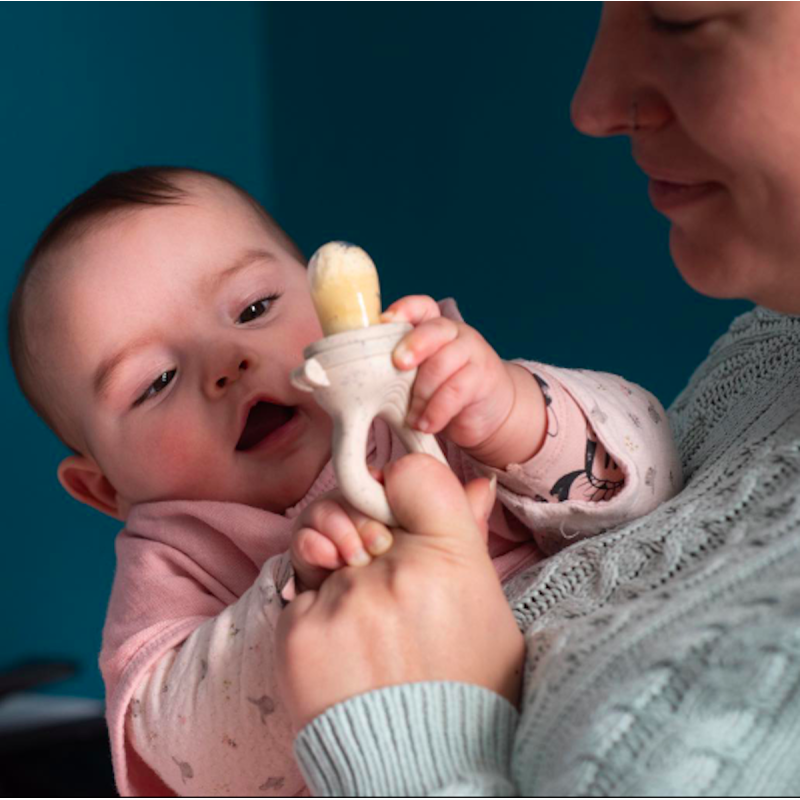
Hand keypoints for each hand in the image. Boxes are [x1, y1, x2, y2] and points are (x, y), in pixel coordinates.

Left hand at [276, 454, 525, 731]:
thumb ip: (469, 538)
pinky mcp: (299, 630)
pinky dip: (313, 610)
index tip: (394, 506)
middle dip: (358, 530)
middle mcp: (397, 570)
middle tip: (372, 567)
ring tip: (359, 615)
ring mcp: (344, 598)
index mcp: (452, 557)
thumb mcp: (486, 610)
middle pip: (354, 504)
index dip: (398, 484)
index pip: (412, 472)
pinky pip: (297, 590)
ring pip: (320, 545)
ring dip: (332, 569)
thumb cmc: (464, 688)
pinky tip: (341, 646)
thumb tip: (475, 483)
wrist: (424, 769)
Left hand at [382, 295, 545, 466]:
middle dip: (414, 345)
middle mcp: (455, 335)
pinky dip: (436, 411)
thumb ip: (397, 368)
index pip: (422, 307)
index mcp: (434, 328)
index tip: (385, 321)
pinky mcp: (482, 379)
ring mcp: (472, 354)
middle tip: (398, 364)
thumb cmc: (441, 390)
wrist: (487, 410)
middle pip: (435, 330)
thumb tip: (352, 377)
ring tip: (411, 417)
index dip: (405, 309)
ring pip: (443, 363)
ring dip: (421, 393)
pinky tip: (425, 424)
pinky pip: (456, 391)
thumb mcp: (418, 374)